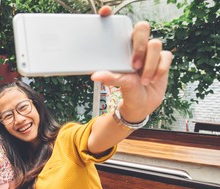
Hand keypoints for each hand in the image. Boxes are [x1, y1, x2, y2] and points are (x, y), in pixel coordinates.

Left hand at [92, 6, 172, 122]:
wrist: (142, 103)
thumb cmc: (127, 90)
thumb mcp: (118, 83)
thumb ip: (110, 77)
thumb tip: (95, 76)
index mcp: (121, 47)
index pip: (118, 25)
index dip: (110, 15)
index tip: (104, 12)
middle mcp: (137, 45)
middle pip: (142, 27)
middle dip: (139, 45)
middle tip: (134, 65)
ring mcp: (150, 50)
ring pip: (156, 44)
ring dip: (149, 65)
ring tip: (143, 81)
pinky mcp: (163, 58)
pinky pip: (166, 56)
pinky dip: (159, 69)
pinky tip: (152, 80)